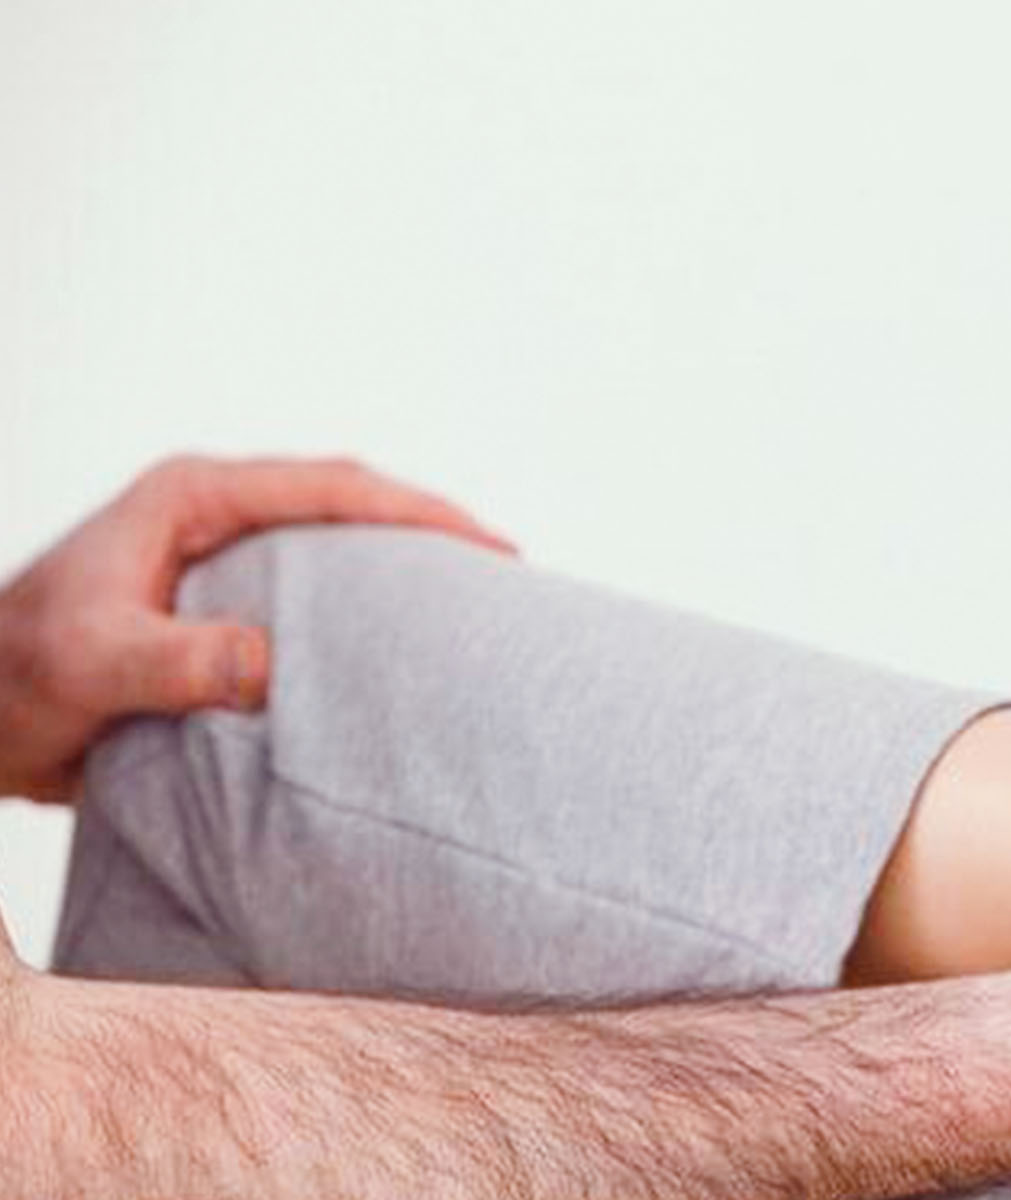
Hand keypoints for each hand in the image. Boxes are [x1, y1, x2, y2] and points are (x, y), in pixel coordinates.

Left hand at [0, 455, 514, 801]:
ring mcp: (219, 558)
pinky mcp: (221, 608)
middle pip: (347, 500)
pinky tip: (402, 645)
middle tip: (505, 564)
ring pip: (335, 543)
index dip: (415, 511)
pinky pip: (314, 595)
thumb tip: (269, 665)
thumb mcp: (86, 664)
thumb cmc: (8, 678)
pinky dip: (367, 610)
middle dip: (429, 525)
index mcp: (189, 498)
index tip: (485, 542)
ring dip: (403, 563)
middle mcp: (212, 514)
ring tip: (475, 598)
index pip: (327, 487)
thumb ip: (172, 660)